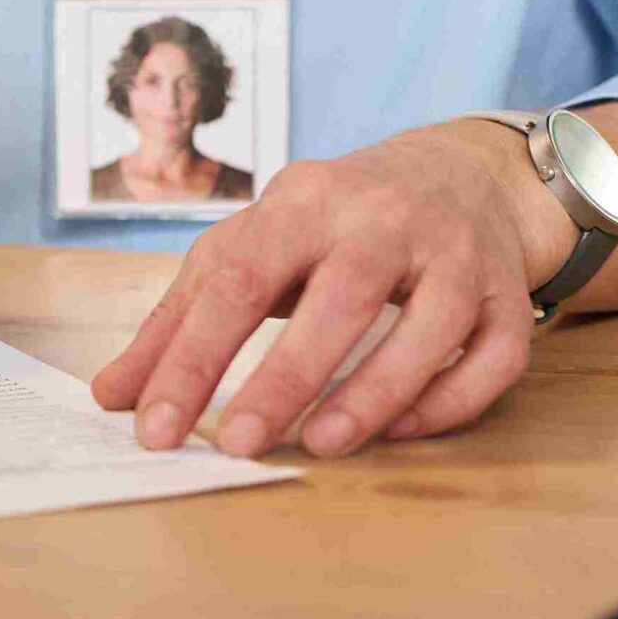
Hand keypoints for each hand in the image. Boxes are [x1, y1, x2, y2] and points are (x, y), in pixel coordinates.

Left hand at [94, 123, 563, 458]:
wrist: (454, 173)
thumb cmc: (328, 225)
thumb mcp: (245, 249)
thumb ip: (177, 323)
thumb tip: (111, 397)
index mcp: (303, 202)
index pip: (238, 279)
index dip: (192, 356)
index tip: (155, 427)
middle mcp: (385, 219)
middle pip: (341, 298)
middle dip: (286, 377)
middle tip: (237, 444)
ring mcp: (456, 255)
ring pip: (430, 328)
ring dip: (375, 393)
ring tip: (320, 445)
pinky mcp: (507, 294)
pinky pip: (493, 357)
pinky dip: (448, 401)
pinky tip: (397, 431)